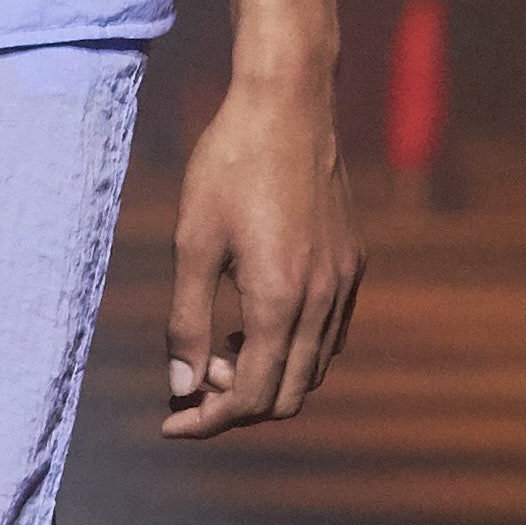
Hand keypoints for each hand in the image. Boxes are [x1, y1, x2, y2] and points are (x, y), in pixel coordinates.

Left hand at [164, 72, 363, 436]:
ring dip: (267, 376)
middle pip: (287, 396)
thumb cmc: (229, 165)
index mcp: (279, 300)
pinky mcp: (354, 262)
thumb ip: (185, 320)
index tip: (171, 420)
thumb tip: (180, 385)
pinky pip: (331, 333)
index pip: (250, 396)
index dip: (207, 419)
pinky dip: (294, 348)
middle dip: (236, 404)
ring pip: (314, 369)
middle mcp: (322, 300)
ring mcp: (345, 282)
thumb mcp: (192, 242)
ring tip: (221, 345)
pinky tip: (257, 319)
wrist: (289, 104)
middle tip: (192, 379)